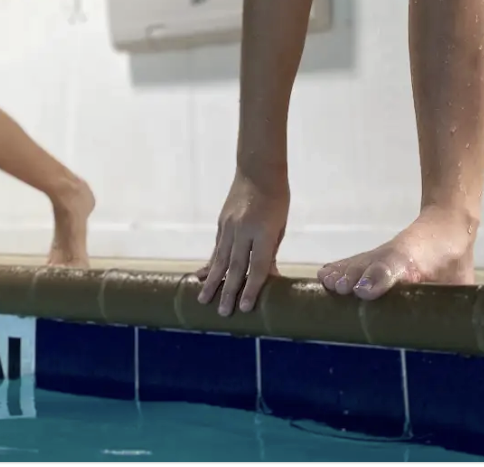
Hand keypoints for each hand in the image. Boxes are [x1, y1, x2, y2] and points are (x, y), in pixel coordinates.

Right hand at [196, 171, 288, 315]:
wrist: (257, 170)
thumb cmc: (277, 199)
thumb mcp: (280, 227)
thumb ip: (270, 252)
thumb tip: (268, 277)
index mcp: (263, 232)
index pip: (257, 266)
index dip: (251, 288)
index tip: (244, 308)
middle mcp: (243, 230)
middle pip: (235, 267)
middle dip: (228, 291)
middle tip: (222, 313)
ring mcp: (229, 226)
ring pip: (220, 258)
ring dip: (212, 281)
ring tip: (203, 299)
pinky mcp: (221, 222)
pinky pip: (216, 247)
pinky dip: (210, 263)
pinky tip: (204, 276)